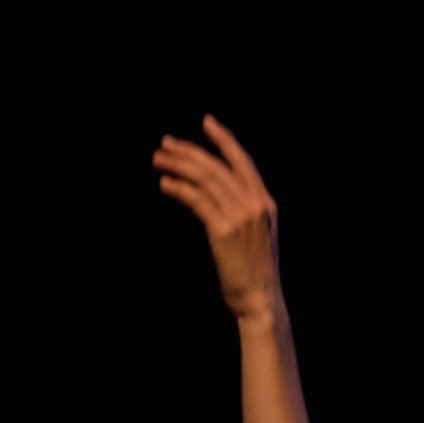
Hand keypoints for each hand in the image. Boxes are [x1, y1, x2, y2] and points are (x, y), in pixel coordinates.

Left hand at [153, 115, 281, 319]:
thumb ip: (244, 210)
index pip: (243, 161)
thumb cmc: (254, 272)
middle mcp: (256, 203)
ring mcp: (241, 216)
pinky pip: (196, 199)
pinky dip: (178, 188)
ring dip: (178, 165)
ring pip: (205, 178)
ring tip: (157, 160)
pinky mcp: (223, 230)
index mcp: (265, 202)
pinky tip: (164, 184)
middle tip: (165, 143)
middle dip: (189, 150)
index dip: (224, 138)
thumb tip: (217, 192)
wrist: (260, 301)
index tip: (206, 121)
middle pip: (217, 165)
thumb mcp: (257, 235)